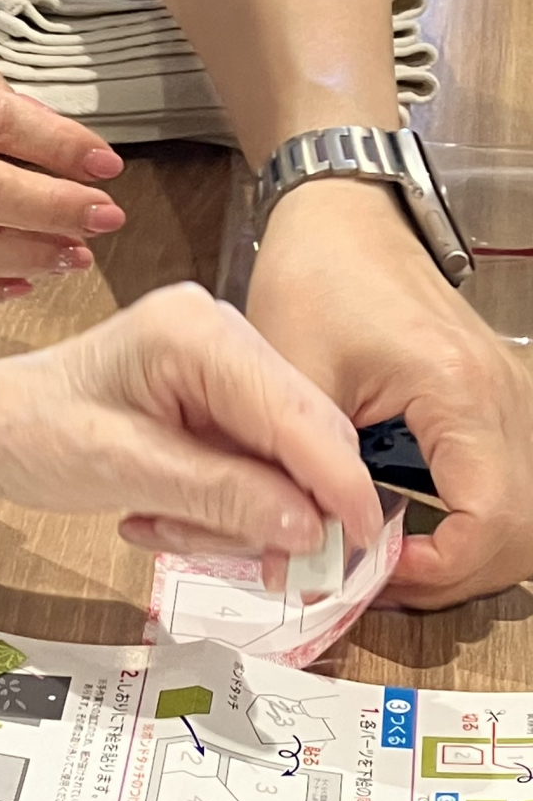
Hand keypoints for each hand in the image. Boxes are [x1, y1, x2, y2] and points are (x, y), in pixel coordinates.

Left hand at [0, 280, 382, 558]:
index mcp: (198, 331)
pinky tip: (157, 516)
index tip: (359, 545)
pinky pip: (247, 470)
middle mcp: (221, 336)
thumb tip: (307, 527)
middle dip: (274, 509)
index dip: (336, 484)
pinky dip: (213, 508)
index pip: (297, 414)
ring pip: (277, 466)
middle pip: (300, 439)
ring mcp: (220, 369)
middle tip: (247, 567)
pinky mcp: (211, 402)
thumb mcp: (121, 470)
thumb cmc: (25, 432)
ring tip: (155, 527)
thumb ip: (219, 495)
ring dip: (229, 517)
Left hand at [245, 178, 532, 606]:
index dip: (441, 569)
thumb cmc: (315, 280)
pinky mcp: (488, 401)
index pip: (494, 519)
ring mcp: (505, 397)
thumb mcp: (290, 378)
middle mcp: (501, 396)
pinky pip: (499, 484)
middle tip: (375, 583)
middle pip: (519, 530)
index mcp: (459, 392)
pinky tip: (399, 527)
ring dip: (461, 555)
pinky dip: (462, 523)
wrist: (342, 217)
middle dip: (452, 575)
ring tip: (384, 562)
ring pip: (517, 514)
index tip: (374, 573)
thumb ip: (300, 471)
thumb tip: (301, 561)